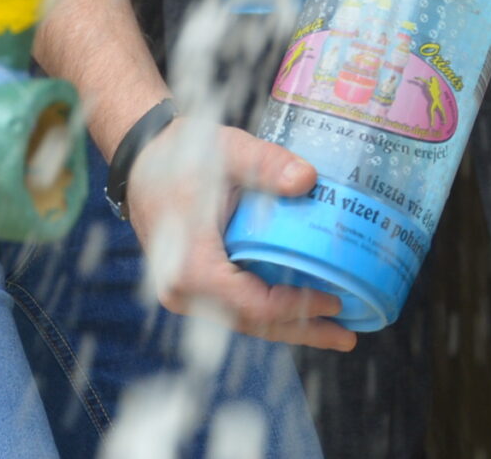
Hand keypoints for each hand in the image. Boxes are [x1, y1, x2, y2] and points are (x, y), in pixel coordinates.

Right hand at [126, 118, 356, 350]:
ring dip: (289, 326)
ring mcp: (185, 293)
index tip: (334, 301)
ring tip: (334, 330)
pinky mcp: (192, 286)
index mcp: (192, 267)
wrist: (142, 158)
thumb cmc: (181, 155)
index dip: (297, 308)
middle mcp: (184, 291)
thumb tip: (309, 180)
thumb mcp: (227, 153)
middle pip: (254, 323)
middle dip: (303, 332)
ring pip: (245, 321)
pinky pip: (236, 307)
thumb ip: (266, 164)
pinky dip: (269, 311)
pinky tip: (299, 309)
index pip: (254, 304)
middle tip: (348, 337)